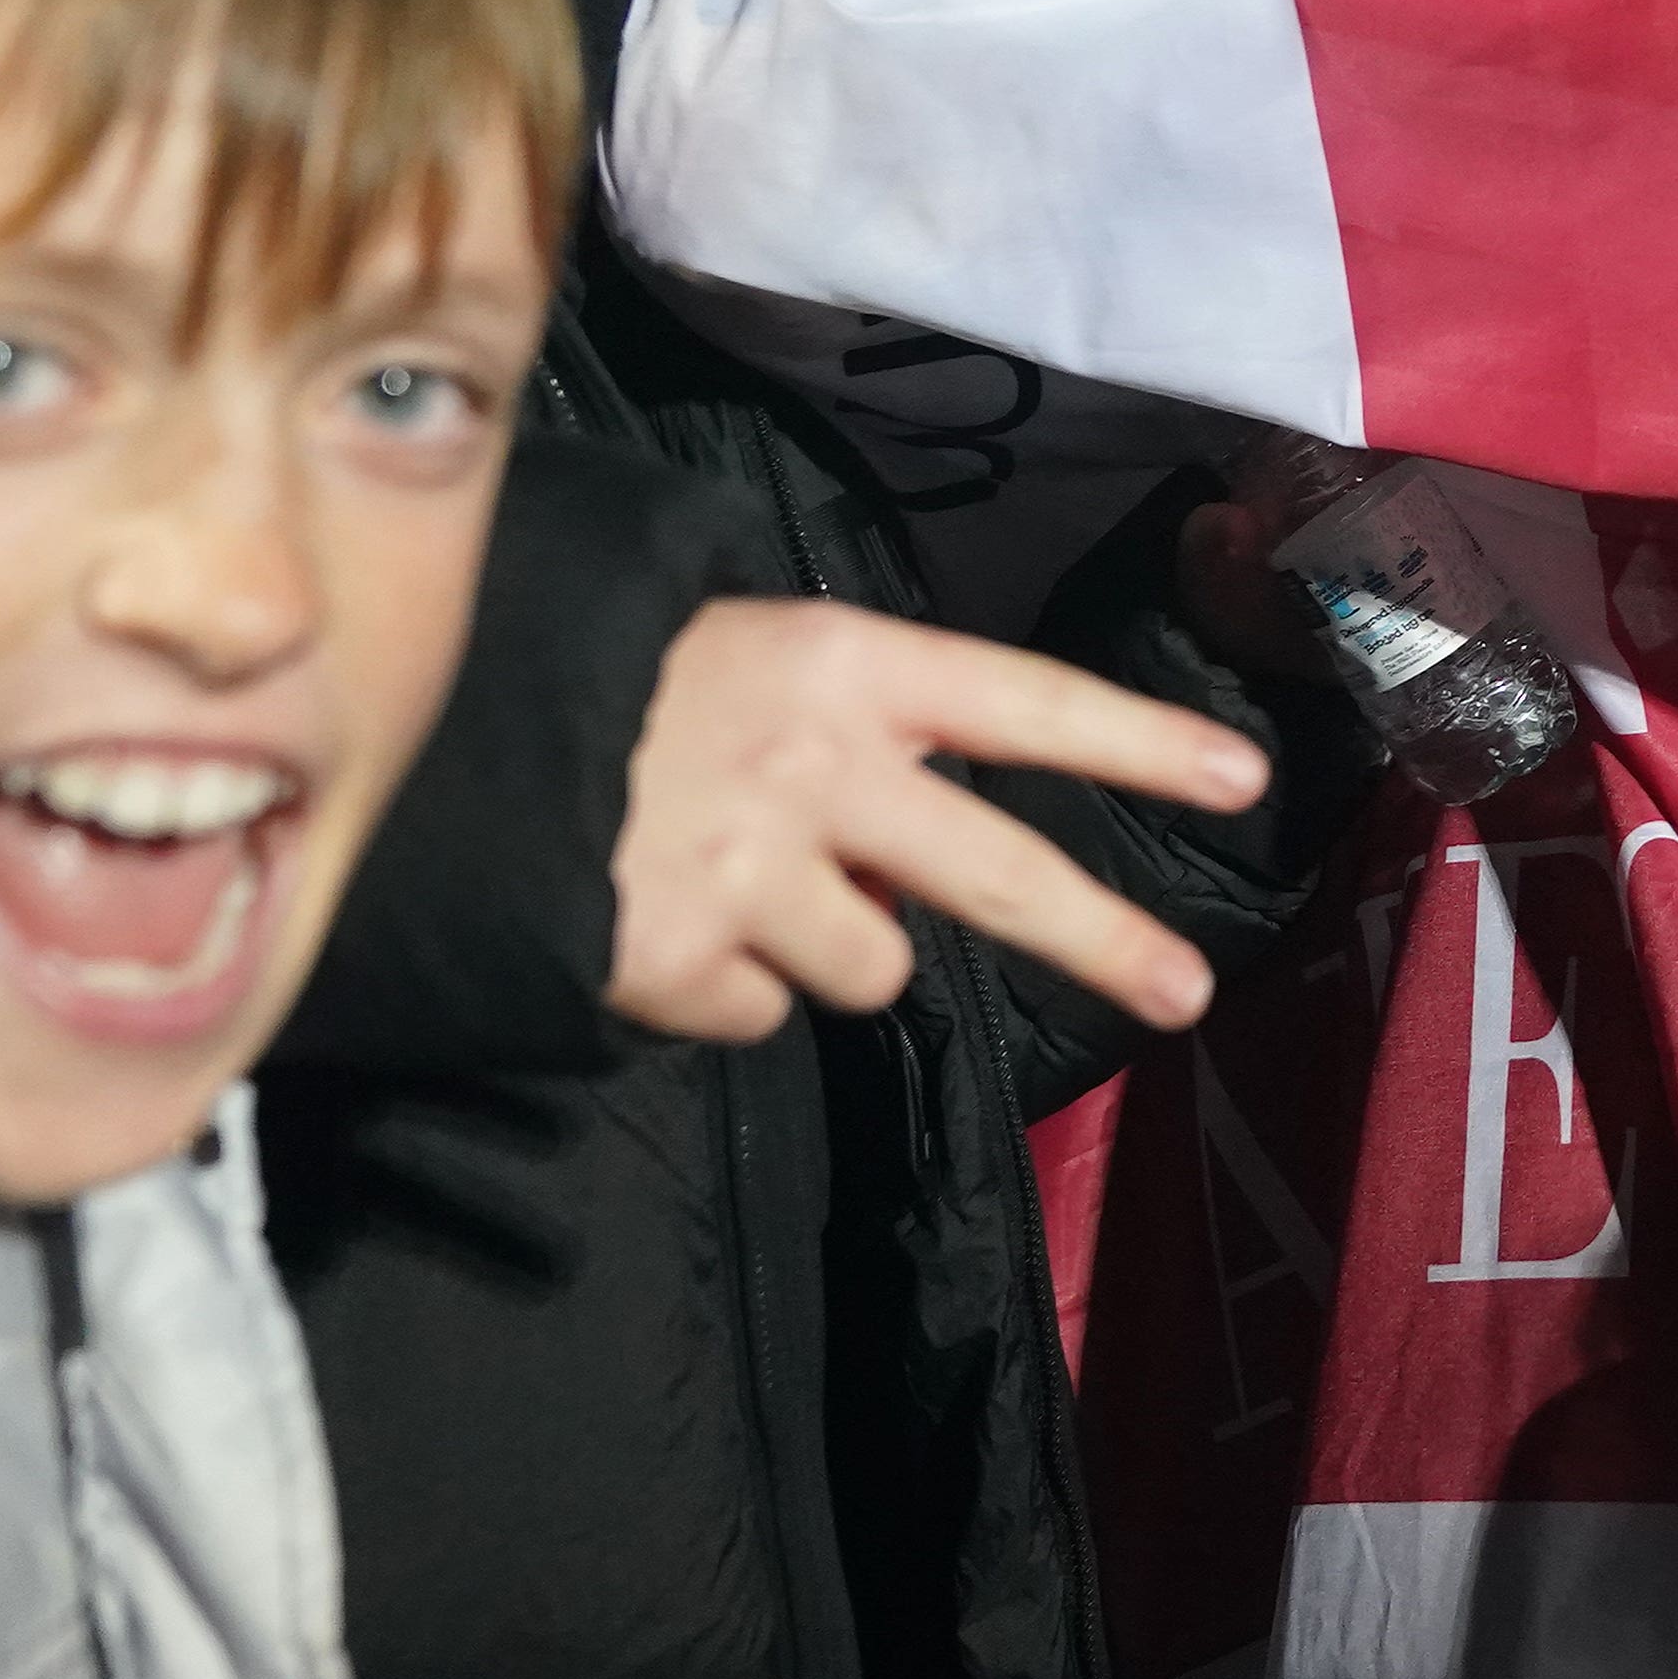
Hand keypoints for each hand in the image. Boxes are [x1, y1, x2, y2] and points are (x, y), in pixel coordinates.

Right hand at [606, 596, 1271, 1040]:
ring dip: (820, 947)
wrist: (432, 734)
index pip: (1023, 702)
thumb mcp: (744, 665)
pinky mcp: (671, 960)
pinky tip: (659, 924)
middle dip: (1104, 938)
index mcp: (841, 664)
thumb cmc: (606, 683)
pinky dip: (718, 987)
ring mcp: (746, 870)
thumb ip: (856, 745)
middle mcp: (814, 765)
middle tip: (1186, 993)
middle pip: (997, 873)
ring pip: (866, 965)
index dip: (1137, 743)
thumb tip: (924, 860)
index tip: (1244, 779)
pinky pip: (754, 1013)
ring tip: (732, 885)